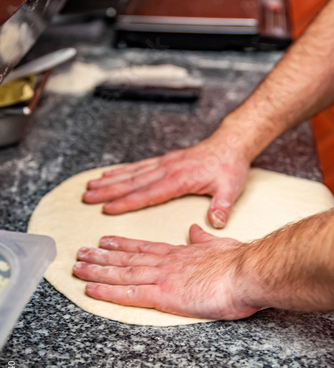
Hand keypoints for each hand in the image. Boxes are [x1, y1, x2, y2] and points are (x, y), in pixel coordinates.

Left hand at [73, 224, 260, 320]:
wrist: (246, 272)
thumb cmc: (239, 262)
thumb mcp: (220, 244)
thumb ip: (204, 239)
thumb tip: (194, 230)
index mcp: (180, 253)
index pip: (144, 248)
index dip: (123, 245)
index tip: (106, 240)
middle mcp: (165, 263)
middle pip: (127, 259)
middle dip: (102, 256)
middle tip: (82, 252)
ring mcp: (162, 278)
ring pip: (122, 273)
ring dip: (98, 270)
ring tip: (78, 266)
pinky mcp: (164, 295)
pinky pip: (128, 293)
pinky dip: (107, 291)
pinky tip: (91, 288)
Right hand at [83, 135, 249, 228]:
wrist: (231, 144)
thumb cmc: (230, 167)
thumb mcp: (231, 187)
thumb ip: (221, 205)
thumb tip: (216, 223)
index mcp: (180, 179)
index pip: (148, 193)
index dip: (127, 202)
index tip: (108, 209)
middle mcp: (167, 169)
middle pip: (133, 182)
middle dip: (108, 191)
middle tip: (87, 198)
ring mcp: (164, 164)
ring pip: (132, 173)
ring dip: (110, 180)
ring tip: (90, 187)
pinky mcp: (165, 161)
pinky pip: (138, 166)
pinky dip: (121, 171)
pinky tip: (109, 175)